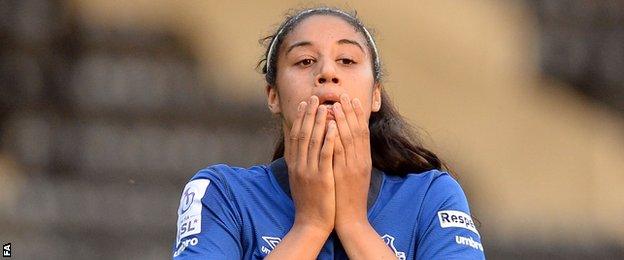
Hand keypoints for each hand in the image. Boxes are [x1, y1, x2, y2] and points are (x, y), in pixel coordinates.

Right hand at [283, 95, 337, 233]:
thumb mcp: (300, 179)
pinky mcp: (321, 178)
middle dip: (308, 114)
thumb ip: (300, 162)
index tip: (303, 104)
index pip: (294, 136)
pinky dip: (328, 139)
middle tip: (313, 98)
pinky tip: (334, 127)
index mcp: (293, 165)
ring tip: (325, 106)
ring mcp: (309, 172)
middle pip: (302, 134)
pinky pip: (324, 155)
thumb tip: (300, 147)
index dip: (299, 118)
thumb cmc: (309, 202)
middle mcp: (298, 165)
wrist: (311, 224)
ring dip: (319, 122)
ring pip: (312, 141)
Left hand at [331, 94, 372, 229]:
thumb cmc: (349, 198)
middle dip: (349, 111)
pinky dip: (335, 137)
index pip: (362, 132)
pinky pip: (339, 152)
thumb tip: (345, 142)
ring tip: (335, 104)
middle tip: (343, 94)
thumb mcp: (354, 175)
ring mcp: (352, 167)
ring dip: (341, 120)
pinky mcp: (342, 174)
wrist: (351, 220)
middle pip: (357, 130)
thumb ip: (352, 158)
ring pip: (348, 138)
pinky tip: (329, 125)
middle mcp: (360, 161)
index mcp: (364, 160)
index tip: (351, 99)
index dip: (357, 114)